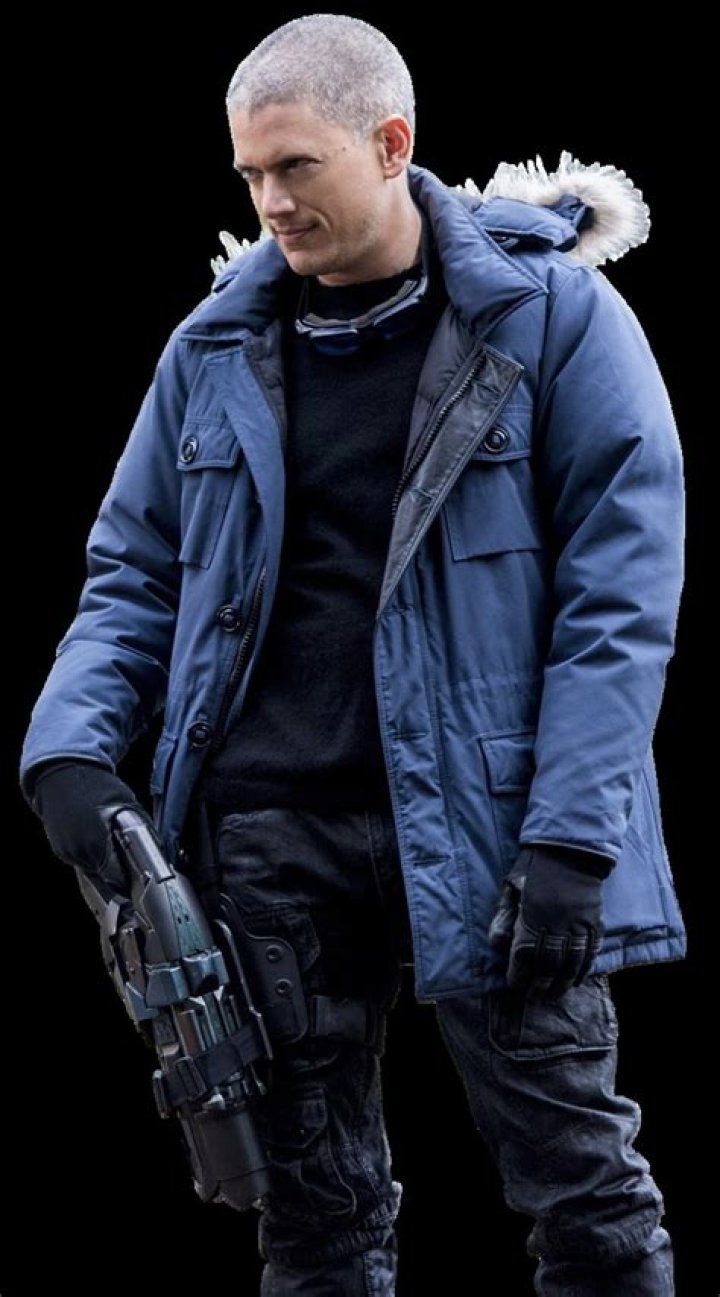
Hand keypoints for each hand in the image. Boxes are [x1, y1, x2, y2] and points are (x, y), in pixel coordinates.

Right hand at [29, 760, 150, 900]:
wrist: (62, 774)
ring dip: (101, 860)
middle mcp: (78, 852)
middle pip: (103, 874)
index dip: (129, 876)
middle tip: (124, 851)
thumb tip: (156, 847)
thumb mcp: (127, 804)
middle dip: (115, 866)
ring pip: (91, 867)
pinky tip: (94, 835)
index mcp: (97, 845)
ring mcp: (66, 851)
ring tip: (107, 838)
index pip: (117, 878)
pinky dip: (88, 852)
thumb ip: (141, 829)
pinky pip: (79, 858)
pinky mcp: (59, 848)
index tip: (136, 873)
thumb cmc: (95, 785)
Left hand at [488, 844, 612, 996]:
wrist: (570, 848)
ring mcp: (578, 922)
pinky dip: (584, 968)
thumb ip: (503, 915)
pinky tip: (577, 980)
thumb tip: (495, 944)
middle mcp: (557, 921)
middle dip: (540, 984)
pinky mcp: (594, 920)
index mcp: (533, 913)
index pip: (524, 953)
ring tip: (555, 995)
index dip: (519, 973)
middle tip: (535, 998)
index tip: (515, 984)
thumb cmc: (535, 866)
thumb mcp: (511, 885)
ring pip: (572, 961)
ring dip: (563, 982)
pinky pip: (591, 950)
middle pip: (549, 963)